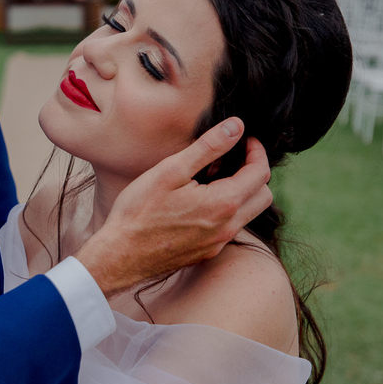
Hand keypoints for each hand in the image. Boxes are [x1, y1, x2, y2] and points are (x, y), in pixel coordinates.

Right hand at [76, 118, 272, 296]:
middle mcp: (227, 227)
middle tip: (234, 159)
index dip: (256, 151)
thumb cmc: (139, 212)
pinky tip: (199, 203)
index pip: (260, 173)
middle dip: (255, 173)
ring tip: (213, 179)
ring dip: (242, 193)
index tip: (244, 140)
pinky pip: (230, 229)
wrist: (119, 256)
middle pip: (263, 196)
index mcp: (223, 203)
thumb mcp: (171, 170)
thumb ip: (208, 147)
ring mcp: (218, 244)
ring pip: (248, 215)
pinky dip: (226, 211)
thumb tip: (236, 127)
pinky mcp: (206, 253)